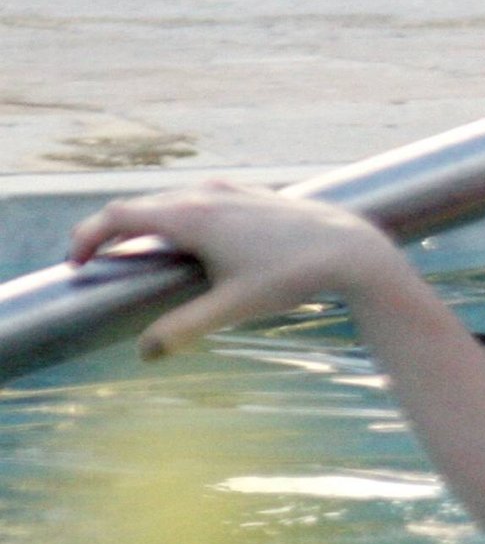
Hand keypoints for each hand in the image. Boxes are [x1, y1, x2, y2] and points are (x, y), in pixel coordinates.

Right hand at [68, 181, 401, 359]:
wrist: (350, 250)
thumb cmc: (292, 277)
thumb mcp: (233, 308)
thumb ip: (183, 328)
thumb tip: (144, 352)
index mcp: (193, 217)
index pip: (120, 215)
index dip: (89, 236)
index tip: (76, 263)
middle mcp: (208, 195)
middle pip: (143, 206)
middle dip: (114, 232)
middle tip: (97, 262)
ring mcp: (233, 191)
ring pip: (174, 201)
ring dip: (150, 224)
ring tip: (139, 254)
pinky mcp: (254, 195)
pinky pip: (202, 201)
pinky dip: (182, 218)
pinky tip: (192, 243)